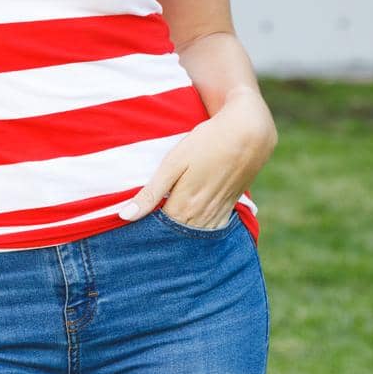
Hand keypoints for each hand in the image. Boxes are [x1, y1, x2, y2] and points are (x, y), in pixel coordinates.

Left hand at [116, 85, 275, 227]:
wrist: (248, 133)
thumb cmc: (206, 143)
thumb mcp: (173, 163)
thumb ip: (150, 193)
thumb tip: (125, 216)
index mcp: (183, 206)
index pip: (158, 232)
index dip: (145, 233)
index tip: (132, 233)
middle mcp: (201, 216)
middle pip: (176, 237)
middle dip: (162, 239)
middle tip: (146, 240)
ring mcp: (218, 213)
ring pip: (195, 237)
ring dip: (181, 239)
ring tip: (166, 238)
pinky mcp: (230, 207)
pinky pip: (212, 230)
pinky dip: (200, 233)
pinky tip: (192, 228)